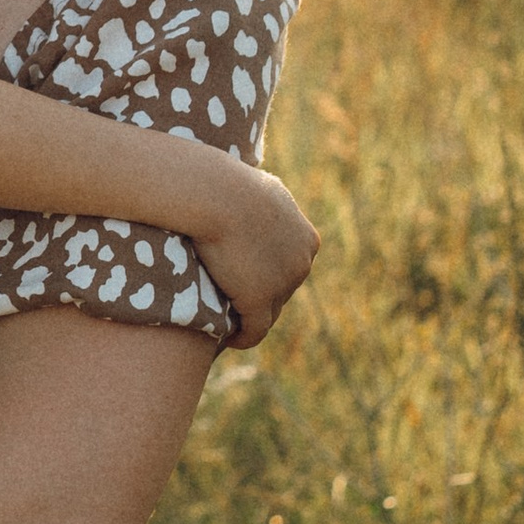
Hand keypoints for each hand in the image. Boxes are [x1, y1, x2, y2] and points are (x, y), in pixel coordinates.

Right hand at [183, 158, 319, 348]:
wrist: (216, 194)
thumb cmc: (230, 185)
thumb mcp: (263, 190)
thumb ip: (272, 206)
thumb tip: (268, 204)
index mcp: (307, 240)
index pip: (289, 268)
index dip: (267, 274)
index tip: (244, 277)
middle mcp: (302, 263)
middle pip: (281, 291)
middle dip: (259, 296)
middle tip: (231, 300)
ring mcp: (283, 284)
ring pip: (269, 312)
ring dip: (250, 318)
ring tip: (227, 320)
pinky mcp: (259, 300)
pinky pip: (255, 331)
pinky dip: (243, 337)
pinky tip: (227, 338)